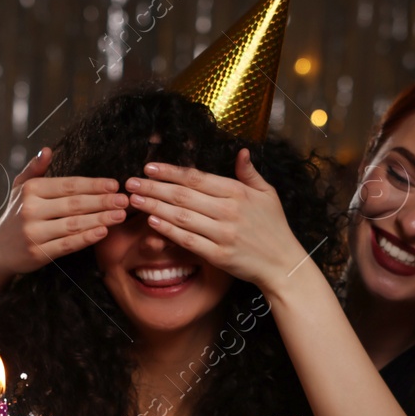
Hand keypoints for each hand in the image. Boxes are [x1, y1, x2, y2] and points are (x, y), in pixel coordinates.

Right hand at [0, 147, 127, 275]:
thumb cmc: (15, 215)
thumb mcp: (19, 188)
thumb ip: (35, 169)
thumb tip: (47, 150)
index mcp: (31, 190)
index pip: (68, 185)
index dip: (93, 184)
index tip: (114, 184)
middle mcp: (31, 209)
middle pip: (74, 204)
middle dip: (103, 201)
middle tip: (124, 199)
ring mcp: (34, 232)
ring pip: (74, 224)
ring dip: (100, 219)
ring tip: (120, 215)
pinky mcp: (38, 252)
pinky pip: (68, 244)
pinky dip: (87, 238)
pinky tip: (103, 232)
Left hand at [125, 150, 306, 294]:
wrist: (283, 263)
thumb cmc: (274, 227)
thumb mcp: (267, 194)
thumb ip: (249, 173)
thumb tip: (241, 152)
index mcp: (237, 193)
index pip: (197, 178)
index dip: (170, 171)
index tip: (149, 167)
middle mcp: (228, 211)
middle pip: (184, 195)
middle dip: (154, 187)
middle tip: (130, 182)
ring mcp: (223, 234)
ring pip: (182, 217)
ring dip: (155, 206)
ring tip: (134, 199)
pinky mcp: (218, 255)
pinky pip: (188, 241)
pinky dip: (169, 230)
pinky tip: (152, 221)